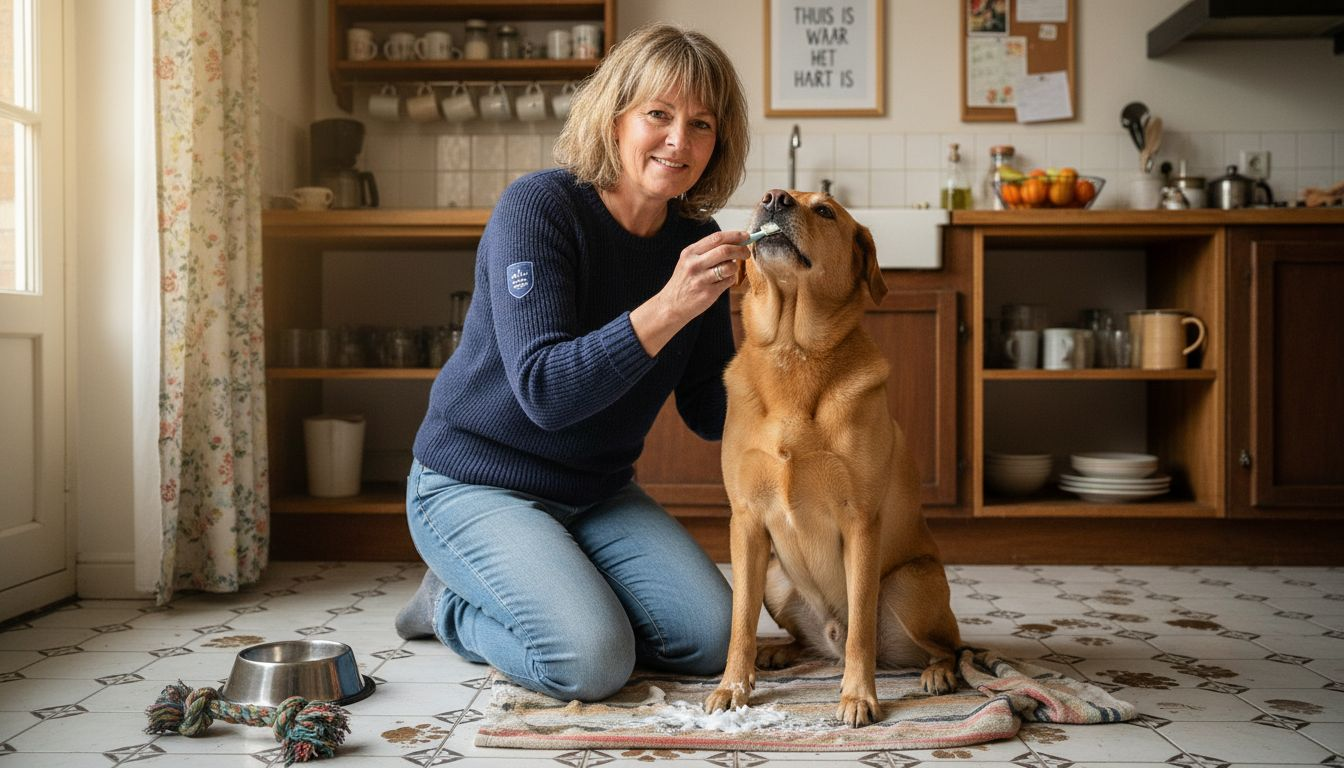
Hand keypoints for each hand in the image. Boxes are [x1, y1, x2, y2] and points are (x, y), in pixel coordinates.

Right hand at [630, 230, 747, 355]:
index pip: (717, 238)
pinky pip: (729, 281)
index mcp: (690, 252)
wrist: (671, 305)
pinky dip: (730, 279)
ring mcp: (701, 279)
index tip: (746, 236)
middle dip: (741, 249)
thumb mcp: (688, 261)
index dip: (734, 235)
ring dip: (735, 267)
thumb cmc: (684, 281)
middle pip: (725, 250)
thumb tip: (734, 243)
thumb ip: (707, 251)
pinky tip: (722, 281)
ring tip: (729, 270)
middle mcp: (694, 264)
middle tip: (746, 252)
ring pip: (729, 266)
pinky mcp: (708, 293)